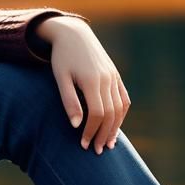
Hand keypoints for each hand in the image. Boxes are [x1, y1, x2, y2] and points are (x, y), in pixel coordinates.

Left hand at [37, 16, 130, 153]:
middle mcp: (107, 79)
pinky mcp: (116, 75)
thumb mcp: (60, 78)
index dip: (91, 131)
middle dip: (103, 134)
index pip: (97, 114)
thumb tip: (76, 125)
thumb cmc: (62, 57)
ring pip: (120, 108)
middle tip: (96, 151)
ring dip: (115, 128)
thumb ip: (69, 101)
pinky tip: (115, 126)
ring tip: (107, 144)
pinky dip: (121, 114)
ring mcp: (114, 77)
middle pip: (111, 114)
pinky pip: (124, 98)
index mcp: (92, 80)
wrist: (73, 33)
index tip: (83, 145)